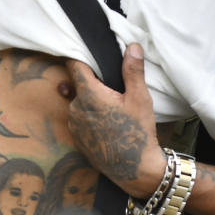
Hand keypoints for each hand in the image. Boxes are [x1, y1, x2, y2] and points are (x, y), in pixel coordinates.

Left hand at [65, 43, 166, 199]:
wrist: (133, 168)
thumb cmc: (137, 131)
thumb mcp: (140, 98)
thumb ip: (133, 71)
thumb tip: (132, 46)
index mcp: (89, 94)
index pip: (74, 66)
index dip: (78, 56)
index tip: (82, 50)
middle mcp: (75, 108)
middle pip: (76, 84)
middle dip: (89, 80)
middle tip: (108, 82)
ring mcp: (74, 125)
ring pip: (77, 102)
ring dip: (88, 99)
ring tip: (110, 104)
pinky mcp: (76, 138)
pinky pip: (78, 118)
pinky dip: (88, 115)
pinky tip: (106, 120)